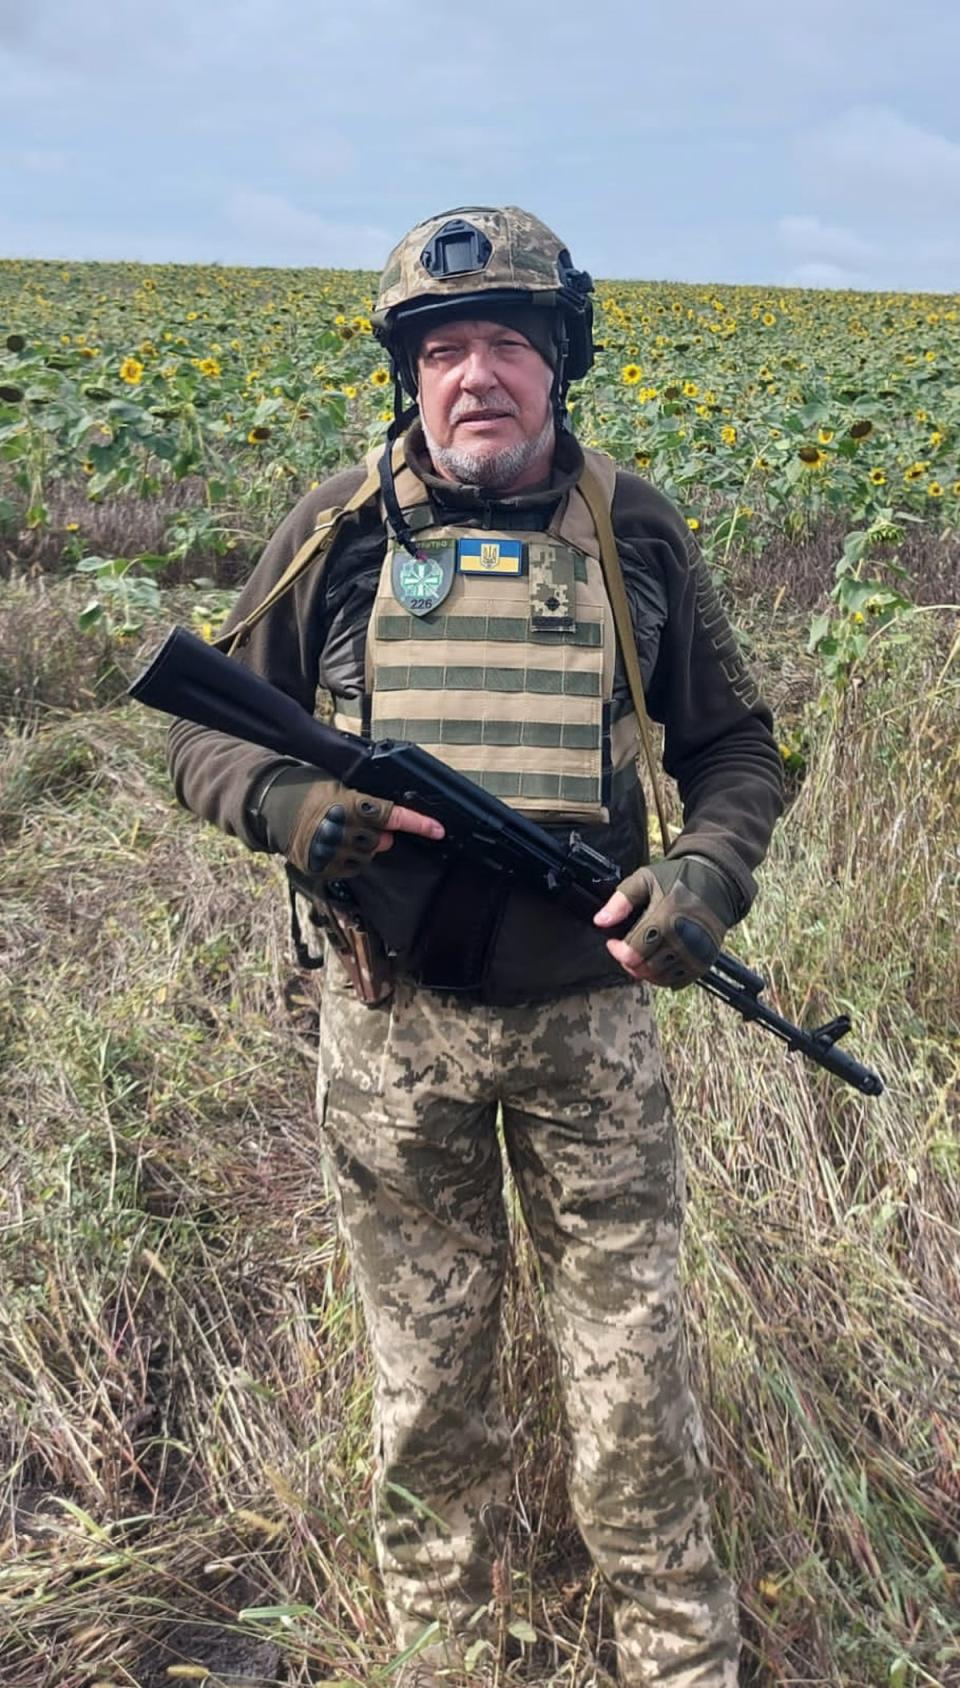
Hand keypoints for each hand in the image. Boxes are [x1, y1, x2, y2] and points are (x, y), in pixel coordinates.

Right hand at [307, 796, 443, 875]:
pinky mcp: (321, 867)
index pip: (393, 815)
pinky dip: (348, 859)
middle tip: (362, 823)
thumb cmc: (311, 789)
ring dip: (363, 848)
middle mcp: (342, 829)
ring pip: (367, 858)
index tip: (439, 830)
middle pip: (381, 841)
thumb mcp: (340, 784)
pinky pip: (350, 870)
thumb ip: (367, 803)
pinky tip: (334, 845)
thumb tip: (393, 826)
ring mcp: (331, 851)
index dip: (419, 823)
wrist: (272, 806)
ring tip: (342, 831)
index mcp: (350, 803)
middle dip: (378, 834)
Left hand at [594, 854, 741, 989]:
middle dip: (629, 961)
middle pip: (644, 968)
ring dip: (644, 969)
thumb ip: (621, 901)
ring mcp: (695, 954)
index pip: (632, 953)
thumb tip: (600, 921)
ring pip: (658, 978)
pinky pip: (675, 981)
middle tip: (628, 947)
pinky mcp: (704, 962)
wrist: (717, 883)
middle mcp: (682, 940)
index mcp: (665, 919)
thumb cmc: (678, 879)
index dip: (617, 951)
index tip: (613, 942)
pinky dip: (662, 975)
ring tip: (643, 952)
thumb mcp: (645, 880)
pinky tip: (659, 958)